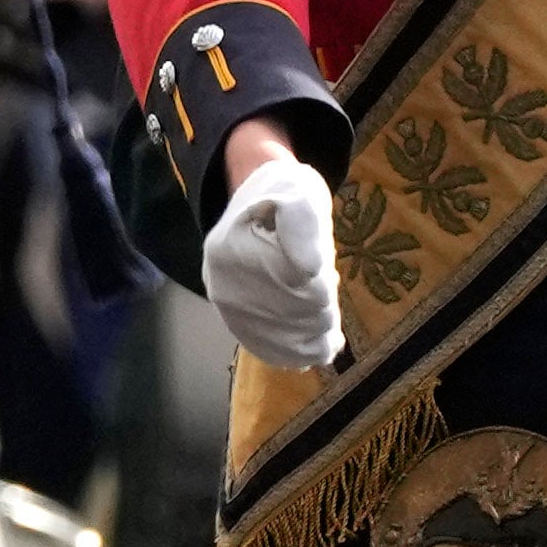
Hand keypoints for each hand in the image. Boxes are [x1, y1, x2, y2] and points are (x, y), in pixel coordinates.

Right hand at [203, 141, 343, 371]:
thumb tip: (310, 270)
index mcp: (233, 250)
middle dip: (324, 308)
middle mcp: (223, 287)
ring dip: (319, 331)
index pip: (300, 288)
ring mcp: (228, 312)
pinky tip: (320, 343)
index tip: (322, 266)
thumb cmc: (281, 196)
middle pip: (297, 317)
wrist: (254, 206)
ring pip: (291, 342)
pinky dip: (303, 351)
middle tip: (324, 286)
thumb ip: (303, 223)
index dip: (323, 283)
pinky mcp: (237, 328)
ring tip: (324, 311)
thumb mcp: (298, 193)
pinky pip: (274, 354)